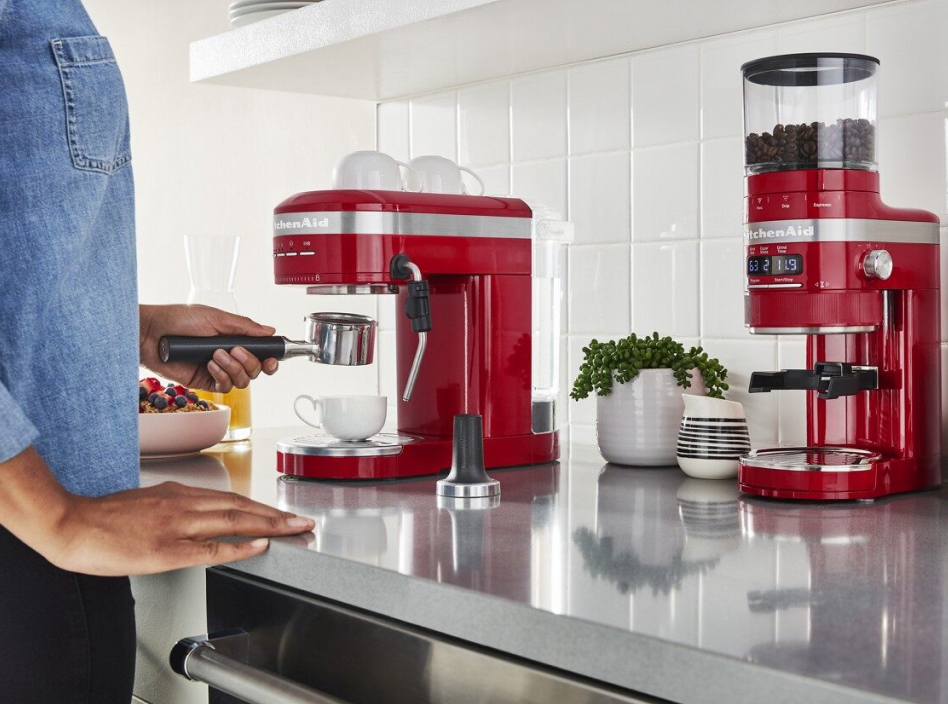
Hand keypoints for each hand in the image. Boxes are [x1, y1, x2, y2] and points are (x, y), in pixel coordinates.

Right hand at [49, 481, 314, 575]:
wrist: (71, 524)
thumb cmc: (104, 518)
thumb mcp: (148, 502)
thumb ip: (176, 506)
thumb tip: (197, 513)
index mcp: (180, 494)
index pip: (231, 499)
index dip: (262, 507)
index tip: (284, 514)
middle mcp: (184, 504)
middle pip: (241, 507)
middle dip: (277, 515)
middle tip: (304, 521)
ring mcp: (177, 525)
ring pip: (234, 520)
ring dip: (270, 524)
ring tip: (295, 529)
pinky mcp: (167, 549)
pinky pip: (211, 547)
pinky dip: (239, 545)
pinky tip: (259, 546)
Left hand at [140, 304, 279, 392]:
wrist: (151, 332)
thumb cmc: (178, 319)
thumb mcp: (216, 317)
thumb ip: (244, 327)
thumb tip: (269, 330)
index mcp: (233, 339)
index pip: (260, 353)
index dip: (269, 358)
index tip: (273, 358)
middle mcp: (228, 355)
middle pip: (255, 370)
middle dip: (250, 362)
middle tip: (237, 351)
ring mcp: (217, 369)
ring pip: (242, 381)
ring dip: (234, 368)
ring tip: (217, 354)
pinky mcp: (204, 381)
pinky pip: (225, 386)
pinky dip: (222, 375)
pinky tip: (210, 364)